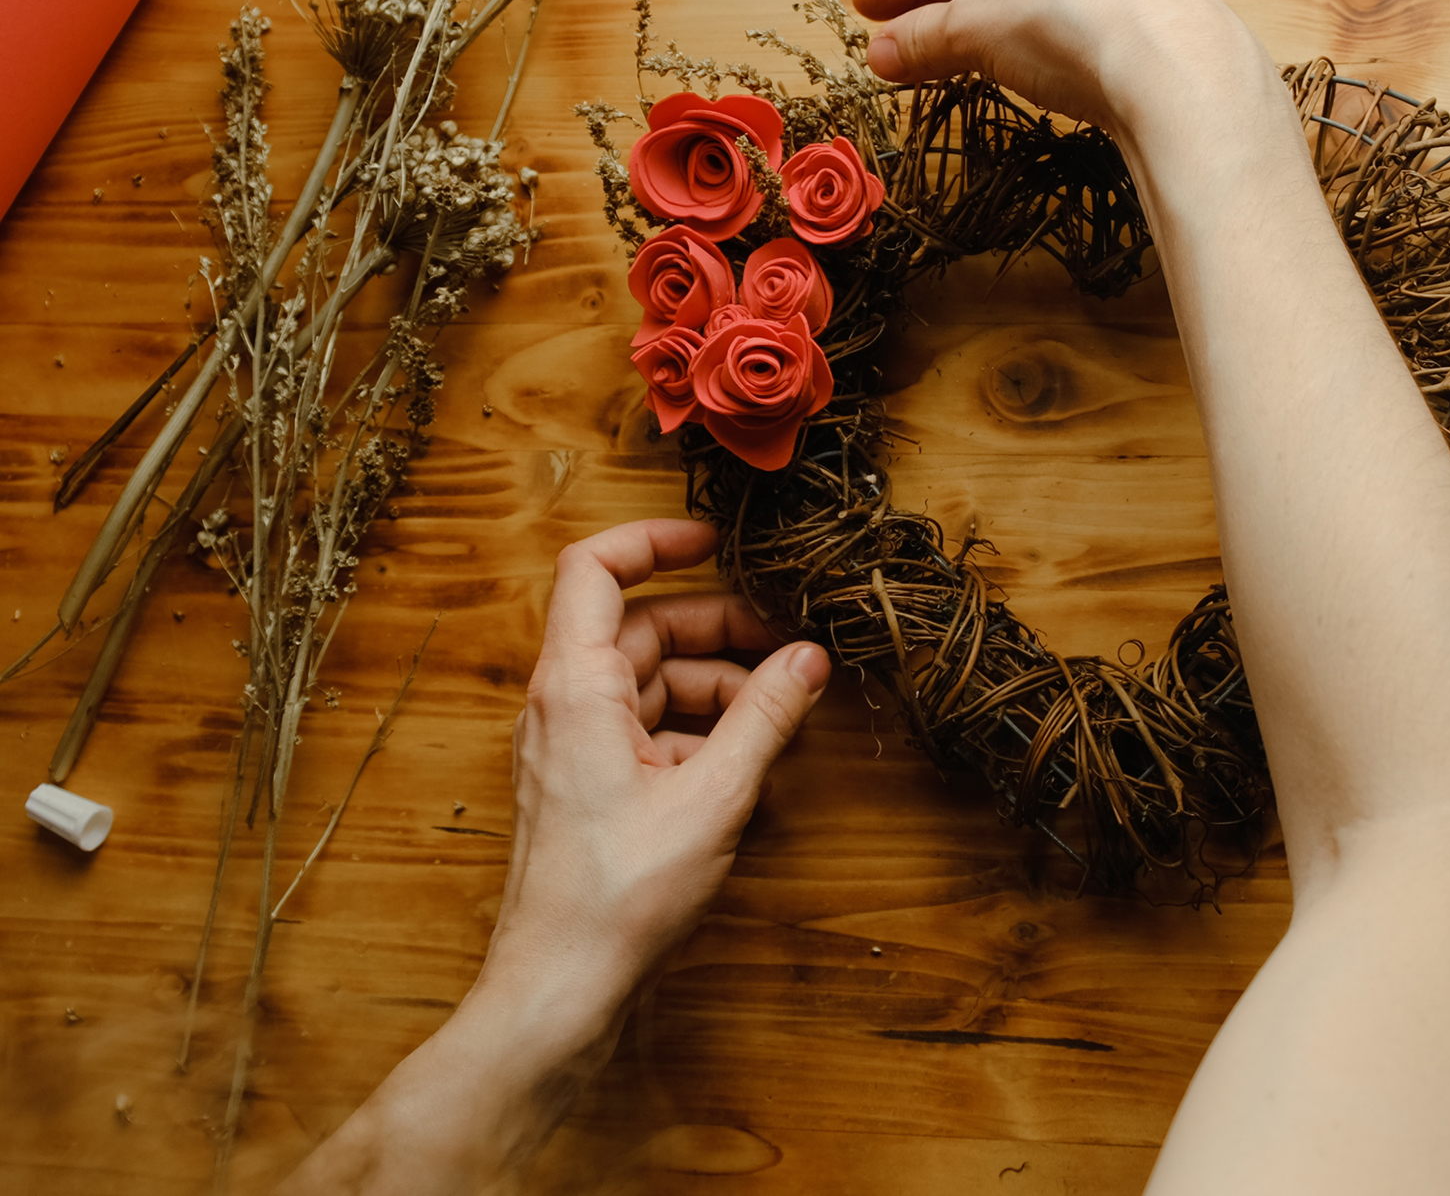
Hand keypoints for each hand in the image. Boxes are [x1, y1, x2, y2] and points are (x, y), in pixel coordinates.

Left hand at [483, 518, 830, 1009]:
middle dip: (720, 629)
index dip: (655, 540)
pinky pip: (647, 730)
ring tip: (782, 714)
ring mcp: (572, 746)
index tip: (717, 541)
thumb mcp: (715, 795)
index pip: (595, 569)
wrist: (562, 985)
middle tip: (792, 647)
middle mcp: (564, 705)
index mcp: (576, 685)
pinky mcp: (588, 786)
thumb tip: (810, 658)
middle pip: (643, 629)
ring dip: (718, 687)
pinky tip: (747, 765)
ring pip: (652, 682)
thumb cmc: (618, 894)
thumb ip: (767, 716)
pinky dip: (698, 733)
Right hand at [852, 0, 1258, 131]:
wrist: (1179, 73)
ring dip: (978, 7)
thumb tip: (884, 54)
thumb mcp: (979, 30)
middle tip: (901, 37)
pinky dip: (1024, 12)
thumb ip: (922, 38)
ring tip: (945, 54)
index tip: (870, 12)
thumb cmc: (1081, 22)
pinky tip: (1004, 52)